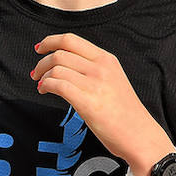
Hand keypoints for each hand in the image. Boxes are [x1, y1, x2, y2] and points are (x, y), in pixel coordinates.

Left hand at [30, 33, 173, 174]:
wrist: (140, 135)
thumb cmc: (124, 112)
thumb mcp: (113, 79)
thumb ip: (93, 69)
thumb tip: (64, 65)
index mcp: (106, 59)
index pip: (71, 40)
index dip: (50, 41)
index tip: (40, 48)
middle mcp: (101, 68)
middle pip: (60, 53)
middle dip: (42, 62)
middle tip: (35, 73)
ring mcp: (95, 84)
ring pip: (56, 68)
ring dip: (42, 75)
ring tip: (41, 85)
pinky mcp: (88, 102)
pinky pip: (58, 85)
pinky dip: (46, 85)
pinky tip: (45, 91)